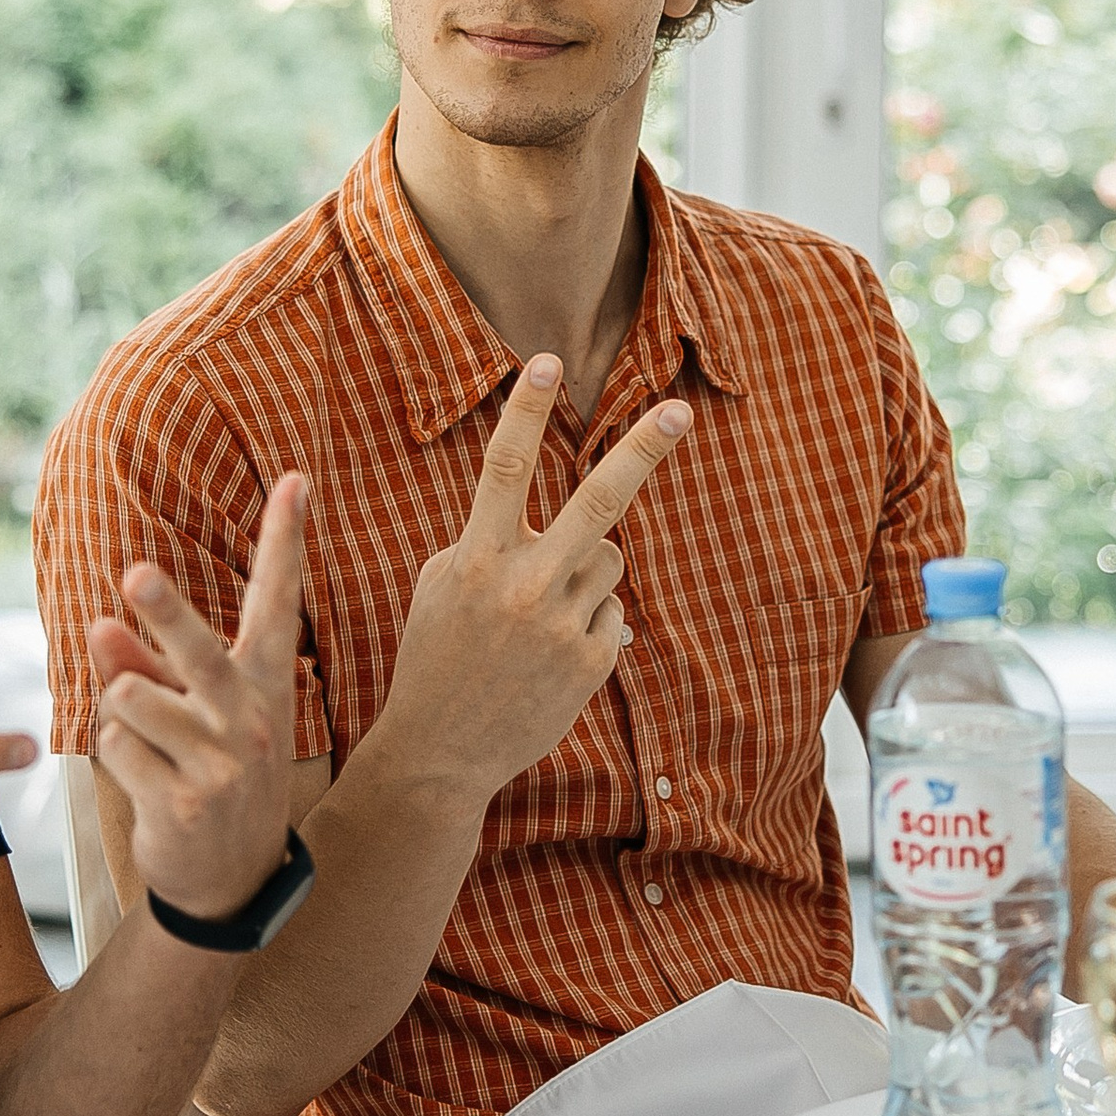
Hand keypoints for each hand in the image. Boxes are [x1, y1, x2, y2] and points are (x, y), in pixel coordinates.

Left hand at [89, 474, 308, 922]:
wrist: (231, 878)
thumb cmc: (210, 772)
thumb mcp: (192, 713)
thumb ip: (145, 665)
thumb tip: (99, 627)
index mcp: (264, 682)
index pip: (279, 599)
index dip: (286, 539)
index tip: (297, 480)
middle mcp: (250, 715)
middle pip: (197, 649)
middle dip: (164, 611)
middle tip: (135, 573)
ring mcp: (221, 760)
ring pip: (131, 699)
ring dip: (121, 712)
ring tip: (149, 743)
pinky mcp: (184, 799)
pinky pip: (115, 747)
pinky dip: (115, 757)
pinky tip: (147, 782)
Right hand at [377, 355, 690, 808]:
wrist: (440, 754)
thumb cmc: (434, 658)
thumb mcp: (439, 587)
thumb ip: (484, 542)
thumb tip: (539, 519)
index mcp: (475, 558)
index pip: (503, 467)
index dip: (527, 410)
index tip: (548, 362)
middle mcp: (523, 586)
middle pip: (598, 500)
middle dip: (643, 449)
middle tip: (680, 410)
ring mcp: (561, 624)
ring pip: (608, 558)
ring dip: (585, 570)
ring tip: (540, 614)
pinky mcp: (590, 661)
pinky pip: (611, 612)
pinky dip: (589, 621)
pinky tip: (550, 656)